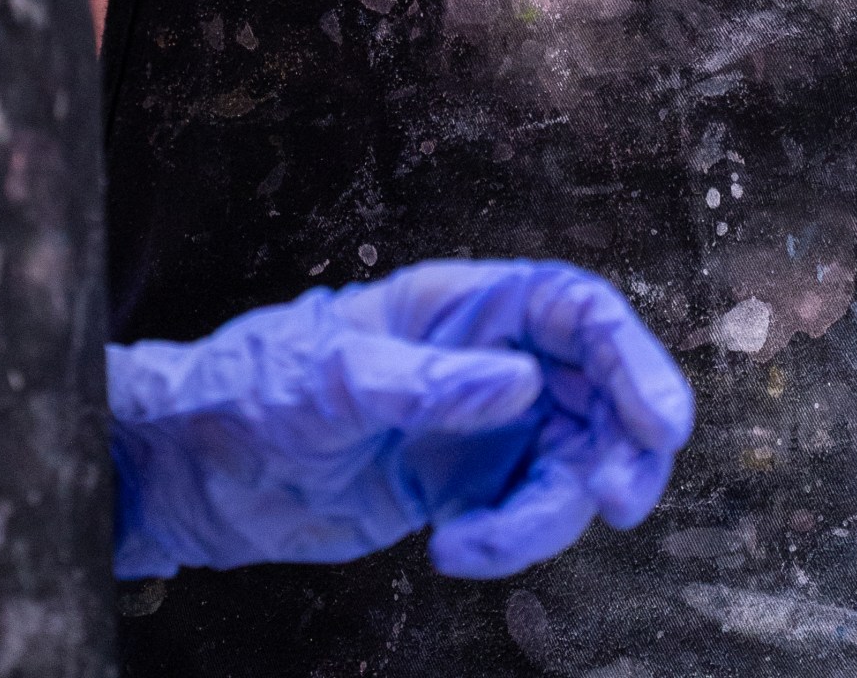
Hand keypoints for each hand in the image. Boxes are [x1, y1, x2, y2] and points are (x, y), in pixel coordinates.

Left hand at [108, 260, 692, 581]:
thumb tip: (518, 383)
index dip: (632, 357)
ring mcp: (478, 426)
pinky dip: (509, 543)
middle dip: (619, 449)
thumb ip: (426, 381)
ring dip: (546, 516)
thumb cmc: (248, 390)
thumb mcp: (329, 379)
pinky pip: (525, 514)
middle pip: (598, 393)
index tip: (660, 422)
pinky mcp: (463, 486)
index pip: (574, 310)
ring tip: (475, 541)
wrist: (195, 470)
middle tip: (614, 501)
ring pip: (569, 466)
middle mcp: (484, 360)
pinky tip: (453, 550)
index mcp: (460, 305)